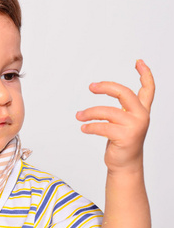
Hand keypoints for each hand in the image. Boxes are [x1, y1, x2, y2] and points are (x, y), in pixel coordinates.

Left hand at [76, 59, 154, 173]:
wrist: (125, 165)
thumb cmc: (121, 142)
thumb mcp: (122, 123)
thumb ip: (119, 109)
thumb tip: (101, 90)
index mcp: (141, 111)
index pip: (148, 90)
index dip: (145, 74)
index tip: (138, 61)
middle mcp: (141, 116)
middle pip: (124, 93)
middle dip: (106, 87)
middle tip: (91, 86)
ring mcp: (135, 127)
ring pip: (107, 112)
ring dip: (89, 113)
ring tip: (79, 116)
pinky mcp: (125, 137)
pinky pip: (102, 126)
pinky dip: (90, 126)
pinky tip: (84, 128)